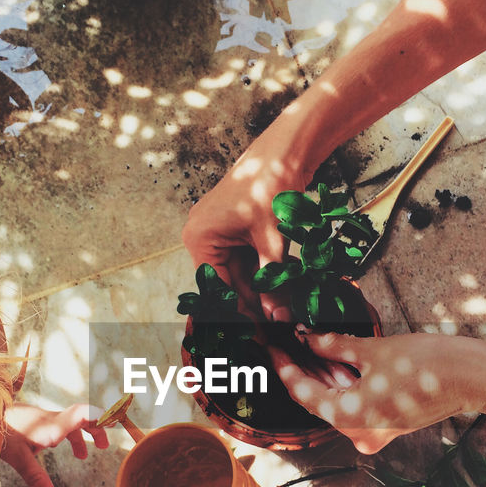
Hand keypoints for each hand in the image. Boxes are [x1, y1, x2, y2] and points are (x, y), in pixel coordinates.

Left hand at [0, 403, 108, 486]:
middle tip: (106, 445)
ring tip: (83, 457)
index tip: (115, 421)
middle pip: (83, 416)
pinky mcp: (37, 422)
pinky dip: (68, 437)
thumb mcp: (18, 458)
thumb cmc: (0, 434)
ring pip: (72, 422)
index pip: (83, 414)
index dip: (101, 416)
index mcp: (53, 426)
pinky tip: (64, 451)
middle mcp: (53, 420)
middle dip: (98, 428)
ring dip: (83, 435)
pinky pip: (60, 426)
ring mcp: (45, 419)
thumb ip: (35, 477)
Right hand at [182, 135, 308, 322]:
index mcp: (200, 239)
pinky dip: (265, 274)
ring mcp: (219, 233)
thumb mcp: (273, 240)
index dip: (239, 313)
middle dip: (253, 305)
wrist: (285, 152)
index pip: (217, 289)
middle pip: (227, 283)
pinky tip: (284, 291)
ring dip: (262, 292)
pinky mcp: (236, 230)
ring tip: (285, 314)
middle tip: (276, 329)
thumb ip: (273, 281)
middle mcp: (203, 237)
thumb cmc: (271, 187)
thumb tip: (279, 318)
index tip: (259, 335)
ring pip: (240, 274)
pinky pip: (247, 260)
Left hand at [273, 330, 485, 452]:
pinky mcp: (386, 424)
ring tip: (304, 344)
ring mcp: (373, 432)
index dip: (285, 365)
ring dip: (322, 375)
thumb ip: (334, 346)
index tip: (272, 344)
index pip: (303, 392)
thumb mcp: (373, 350)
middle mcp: (358, 433)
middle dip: (302, 368)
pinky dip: (343, 384)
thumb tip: (307, 338)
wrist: (472, 378)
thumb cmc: (428, 364)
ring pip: (336, 402)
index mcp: (349, 418)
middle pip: (318, 399)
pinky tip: (331, 359)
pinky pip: (354, 404)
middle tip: (285, 340)